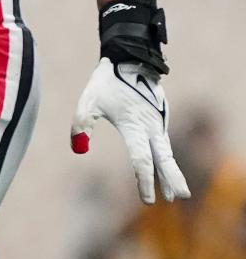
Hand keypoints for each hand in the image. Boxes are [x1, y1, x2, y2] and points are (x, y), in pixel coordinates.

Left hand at [71, 58, 189, 204]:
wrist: (130, 58)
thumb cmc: (107, 81)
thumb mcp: (88, 100)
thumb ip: (81, 123)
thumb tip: (78, 149)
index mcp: (135, 125)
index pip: (142, 159)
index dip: (145, 180)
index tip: (148, 200)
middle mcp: (151, 125)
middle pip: (164, 158)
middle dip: (171, 179)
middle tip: (179, 198)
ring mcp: (158, 122)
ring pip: (167, 153)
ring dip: (172, 172)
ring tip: (178, 194)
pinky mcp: (159, 119)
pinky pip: (164, 144)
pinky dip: (167, 160)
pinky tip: (167, 172)